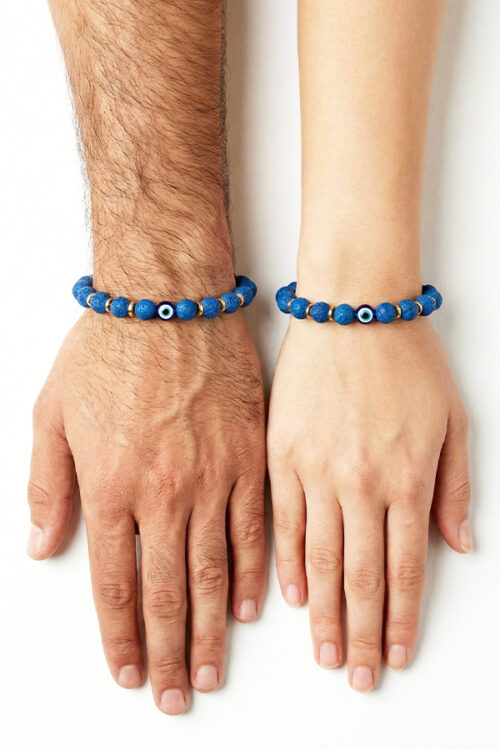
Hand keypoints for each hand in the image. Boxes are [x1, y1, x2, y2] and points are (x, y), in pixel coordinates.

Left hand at [27, 308, 265, 713]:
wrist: (170, 298)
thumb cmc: (109, 348)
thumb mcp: (51, 411)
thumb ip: (47, 485)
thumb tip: (45, 546)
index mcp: (112, 485)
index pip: (116, 584)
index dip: (121, 636)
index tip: (127, 671)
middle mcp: (164, 492)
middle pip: (167, 593)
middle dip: (167, 653)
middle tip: (172, 695)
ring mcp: (213, 476)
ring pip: (213, 574)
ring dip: (210, 631)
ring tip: (209, 671)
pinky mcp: (250, 457)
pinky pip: (255, 530)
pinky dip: (252, 576)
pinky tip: (250, 608)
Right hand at [268, 317, 470, 690]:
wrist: (352, 308)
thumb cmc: (406, 358)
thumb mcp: (452, 419)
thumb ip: (455, 487)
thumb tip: (458, 546)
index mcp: (405, 477)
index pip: (403, 569)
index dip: (400, 620)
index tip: (395, 655)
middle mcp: (359, 483)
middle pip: (359, 577)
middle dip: (362, 634)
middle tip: (357, 674)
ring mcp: (314, 469)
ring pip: (319, 559)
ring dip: (324, 614)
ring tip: (326, 652)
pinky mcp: (280, 452)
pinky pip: (281, 521)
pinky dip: (286, 564)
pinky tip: (290, 596)